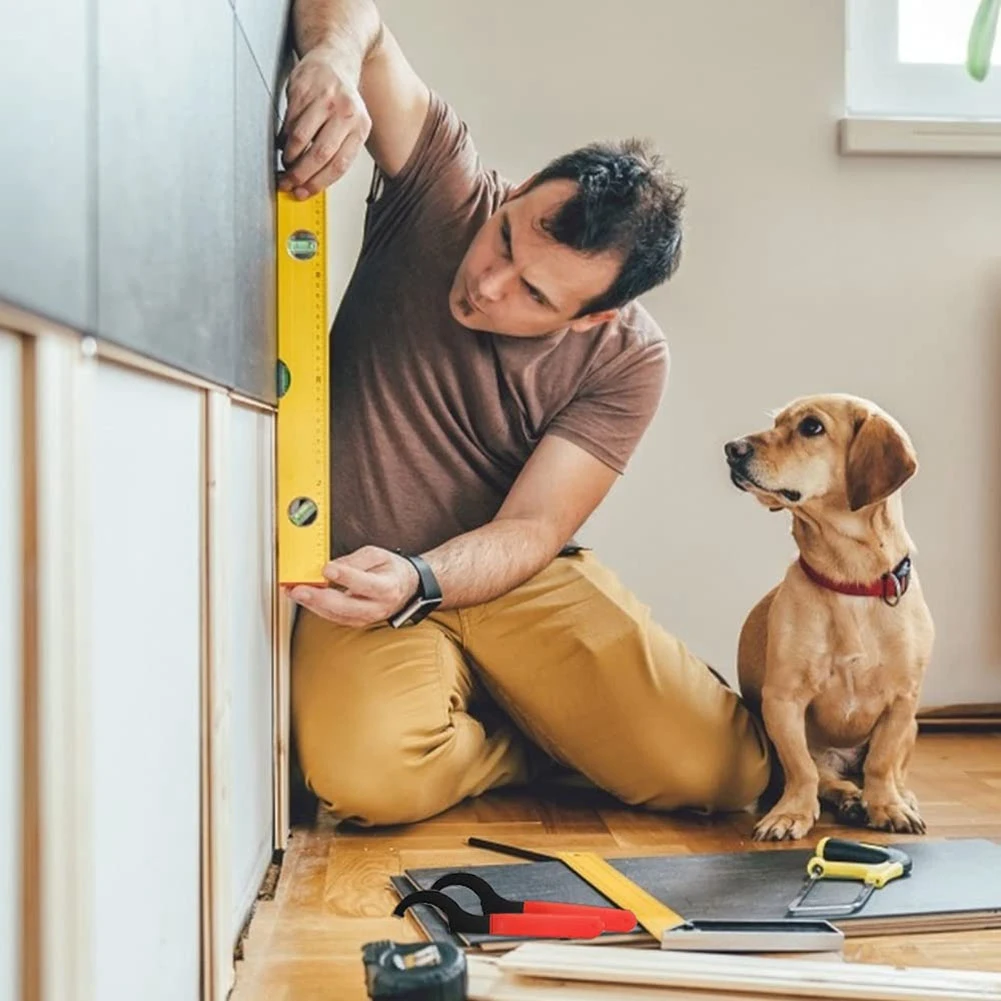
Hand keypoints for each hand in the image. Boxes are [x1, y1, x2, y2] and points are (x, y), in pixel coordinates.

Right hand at [277, 47, 371, 197]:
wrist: (335, 57)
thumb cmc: (341, 99)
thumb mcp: (350, 125)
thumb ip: (337, 151)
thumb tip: (313, 183)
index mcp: (361, 128)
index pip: (339, 165)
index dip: (318, 183)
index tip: (302, 193)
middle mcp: (346, 113)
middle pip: (319, 154)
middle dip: (300, 174)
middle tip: (288, 182)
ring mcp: (324, 100)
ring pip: (301, 139)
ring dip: (289, 156)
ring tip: (286, 161)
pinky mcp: (304, 89)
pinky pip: (289, 121)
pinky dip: (284, 136)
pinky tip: (285, 141)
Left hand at [285, 545, 418, 626]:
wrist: (405, 588)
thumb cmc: (390, 570)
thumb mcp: (378, 555)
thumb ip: (356, 560)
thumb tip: (333, 567)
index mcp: (386, 587)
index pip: (364, 583)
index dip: (345, 576)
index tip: (327, 569)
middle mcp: (376, 607)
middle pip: (345, 606)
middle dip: (319, 598)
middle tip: (299, 589)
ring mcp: (366, 618)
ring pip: (335, 615)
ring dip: (312, 604)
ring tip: (294, 592)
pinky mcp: (355, 622)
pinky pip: (333, 617)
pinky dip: (316, 608)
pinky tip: (304, 598)